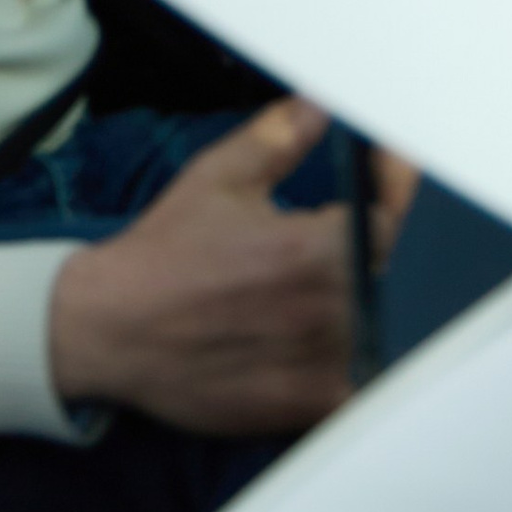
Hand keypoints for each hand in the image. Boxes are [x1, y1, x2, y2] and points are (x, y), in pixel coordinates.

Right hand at [47, 100, 406, 436]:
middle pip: (398, 276)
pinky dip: (370, 361)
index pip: (396, 219)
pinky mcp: (313, 407)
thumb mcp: (216, 178)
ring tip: (347, 283)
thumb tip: (324, 104)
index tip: (387, 174)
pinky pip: (370, 386)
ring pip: (389, 331)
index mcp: (309, 249)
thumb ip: (279, 136)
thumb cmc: (166, 251)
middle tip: (359, 230)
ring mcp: (325, 366)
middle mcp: (328, 311)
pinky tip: (344, 338)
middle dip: (385, 245)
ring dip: (380, 302)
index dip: (398, 191)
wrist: (113, 328)